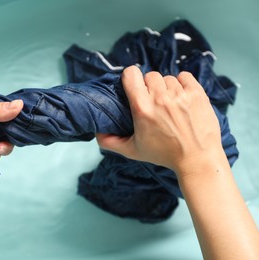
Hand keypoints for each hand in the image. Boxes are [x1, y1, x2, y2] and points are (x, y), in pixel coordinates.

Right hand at [96, 66, 223, 173]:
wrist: (197, 159)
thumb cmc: (164, 154)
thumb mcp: (133, 151)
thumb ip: (111, 142)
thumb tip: (97, 132)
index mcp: (142, 108)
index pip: (131, 74)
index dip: (131, 78)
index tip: (135, 87)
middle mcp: (160, 98)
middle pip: (150, 75)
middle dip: (150, 87)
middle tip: (154, 102)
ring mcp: (181, 94)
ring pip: (167, 78)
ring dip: (166, 88)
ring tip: (170, 104)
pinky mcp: (197, 93)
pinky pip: (184, 76)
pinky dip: (182, 84)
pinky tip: (182, 97)